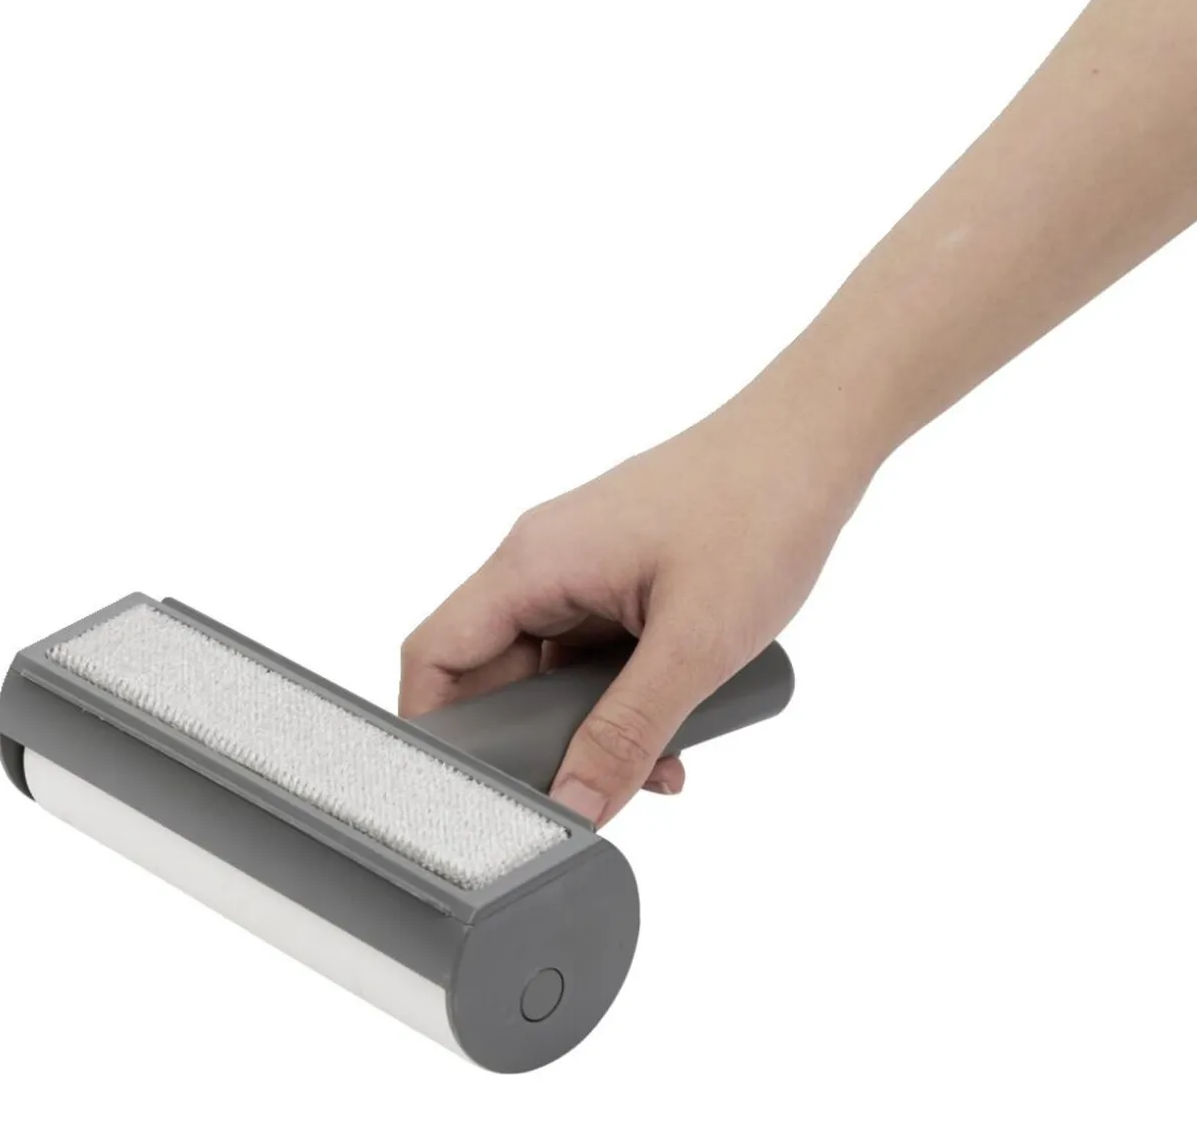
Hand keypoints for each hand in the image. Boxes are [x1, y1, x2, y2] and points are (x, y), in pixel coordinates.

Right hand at [399, 369, 877, 823]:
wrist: (813, 442)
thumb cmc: (758, 510)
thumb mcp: (692, 644)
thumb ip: (628, 732)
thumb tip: (576, 806)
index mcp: (534, 563)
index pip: (437, 655)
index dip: (435, 730)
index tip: (466, 794)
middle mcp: (543, 560)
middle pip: (492, 671)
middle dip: (533, 741)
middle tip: (584, 790)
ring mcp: (580, 565)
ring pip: (549, 667)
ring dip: (588, 724)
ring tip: (652, 765)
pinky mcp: (617, 573)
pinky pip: (592, 650)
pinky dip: (620, 696)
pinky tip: (672, 728)